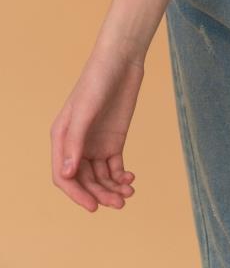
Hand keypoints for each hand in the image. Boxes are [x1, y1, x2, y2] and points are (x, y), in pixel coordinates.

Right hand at [50, 48, 144, 212]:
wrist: (121, 60)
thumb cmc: (97, 80)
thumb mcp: (85, 110)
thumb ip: (76, 142)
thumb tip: (68, 174)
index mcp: (62, 138)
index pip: (64, 177)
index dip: (76, 195)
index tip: (93, 206)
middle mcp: (77, 145)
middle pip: (84, 180)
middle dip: (100, 194)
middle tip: (119, 202)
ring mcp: (96, 143)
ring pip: (100, 177)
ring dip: (112, 188)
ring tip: (128, 193)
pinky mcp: (114, 140)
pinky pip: (115, 167)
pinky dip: (121, 177)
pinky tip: (131, 179)